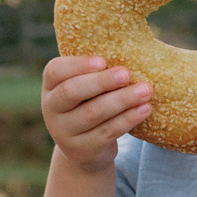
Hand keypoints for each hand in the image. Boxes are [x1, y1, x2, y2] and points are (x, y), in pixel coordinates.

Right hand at [41, 54, 152, 170]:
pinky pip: (107, 131)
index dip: (78, 65)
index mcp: (51, 87)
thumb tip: (132, 46)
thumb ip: (97, 72)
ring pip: (93, 112)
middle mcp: (52, 109)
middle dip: (102, 81)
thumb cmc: (90, 104)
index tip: (103, 61)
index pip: (55, 71)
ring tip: (146, 90)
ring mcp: (64, 132)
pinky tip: (145, 109)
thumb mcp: (85, 89)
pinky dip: (128, 119)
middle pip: (72, 91)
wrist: (85, 149)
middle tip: (127, 74)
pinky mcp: (82, 149)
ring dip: (122, 100)